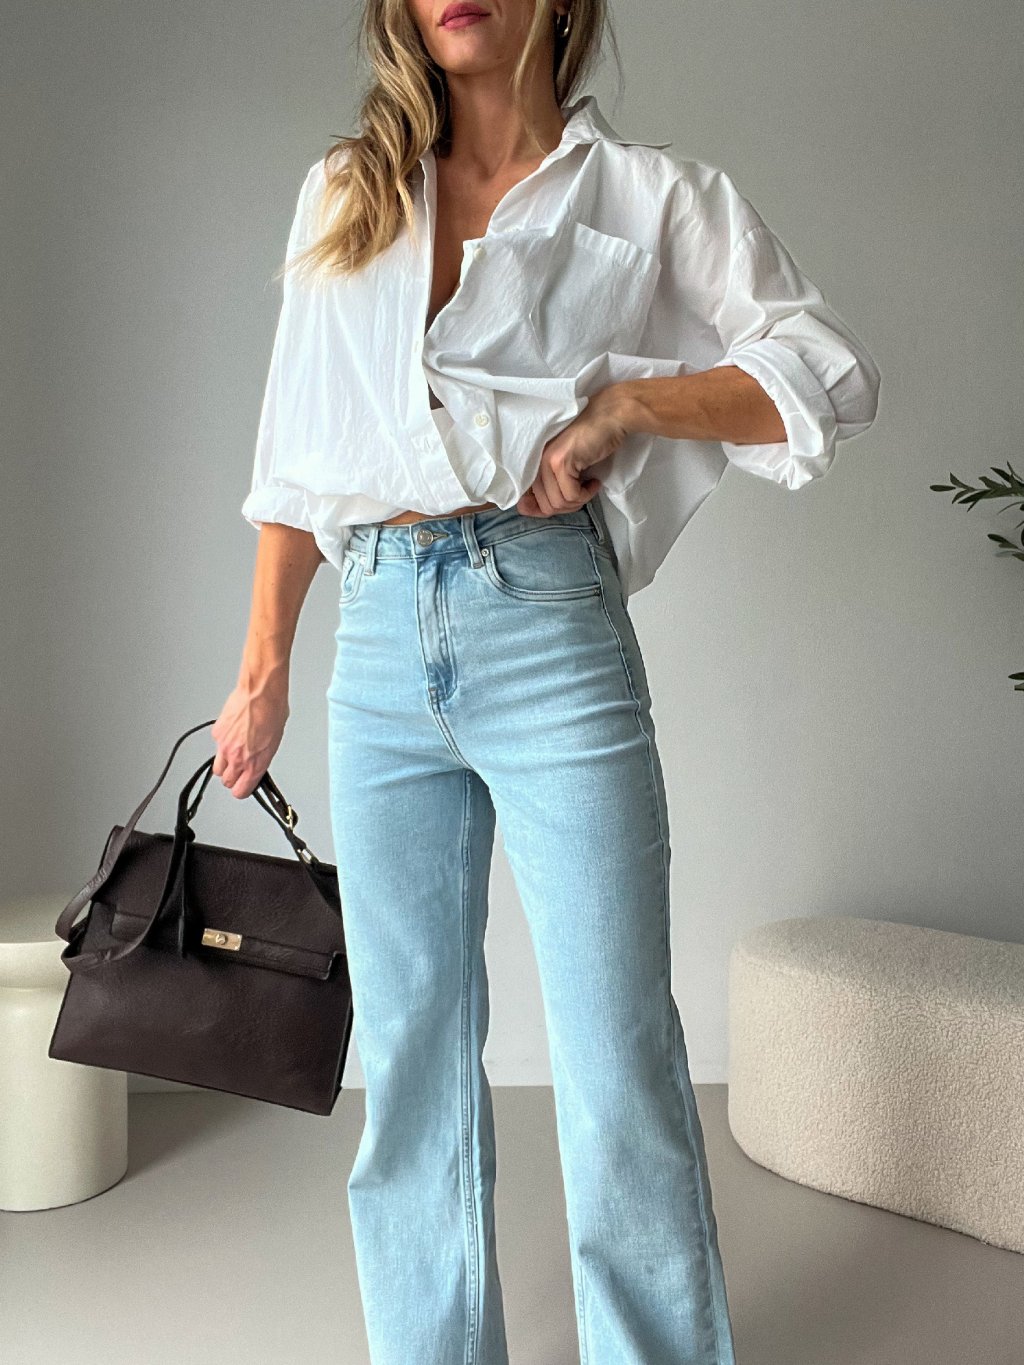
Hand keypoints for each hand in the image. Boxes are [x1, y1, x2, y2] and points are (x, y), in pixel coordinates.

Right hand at [210, 683, 289, 800]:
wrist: (260, 693)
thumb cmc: (272, 711)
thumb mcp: (275, 741)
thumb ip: (262, 757)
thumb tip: (258, 761)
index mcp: (255, 763)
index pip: (241, 790)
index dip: (242, 790)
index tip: (244, 787)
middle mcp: (238, 758)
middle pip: (227, 781)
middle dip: (233, 778)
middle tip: (239, 770)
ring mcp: (225, 746)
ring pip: (218, 768)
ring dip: (225, 765)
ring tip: (234, 755)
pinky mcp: (217, 733)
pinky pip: (217, 746)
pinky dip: (223, 744)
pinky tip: (233, 735)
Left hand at [516, 385, 631, 516]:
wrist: (611, 415)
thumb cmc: (592, 438)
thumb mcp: (567, 464)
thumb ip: (550, 484)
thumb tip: (528, 509)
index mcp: (533, 461)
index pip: (526, 501)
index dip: (543, 510)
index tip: (565, 504)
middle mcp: (535, 461)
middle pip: (546, 505)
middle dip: (569, 506)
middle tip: (582, 493)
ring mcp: (547, 460)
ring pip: (559, 502)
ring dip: (580, 500)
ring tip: (589, 485)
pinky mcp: (561, 461)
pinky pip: (572, 495)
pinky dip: (587, 494)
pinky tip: (594, 482)